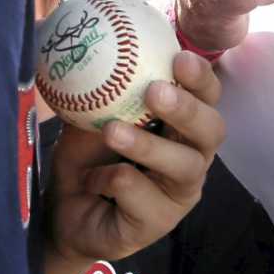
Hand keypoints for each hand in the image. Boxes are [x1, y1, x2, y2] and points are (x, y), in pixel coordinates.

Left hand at [47, 53, 223, 269]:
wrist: (62, 214)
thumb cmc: (87, 161)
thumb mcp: (90, 120)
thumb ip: (102, 93)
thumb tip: (95, 49)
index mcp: (181, 128)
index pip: (206, 98)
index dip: (200, 78)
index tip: (179, 58)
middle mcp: (190, 159)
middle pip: (212, 132)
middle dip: (187, 109)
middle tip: (156, 91)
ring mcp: (178, 195)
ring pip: (183, 166)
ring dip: (148, 146)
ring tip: (114, 131)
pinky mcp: (158, 224)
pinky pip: (139, 194)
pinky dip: (109, 180)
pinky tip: (91, 181)